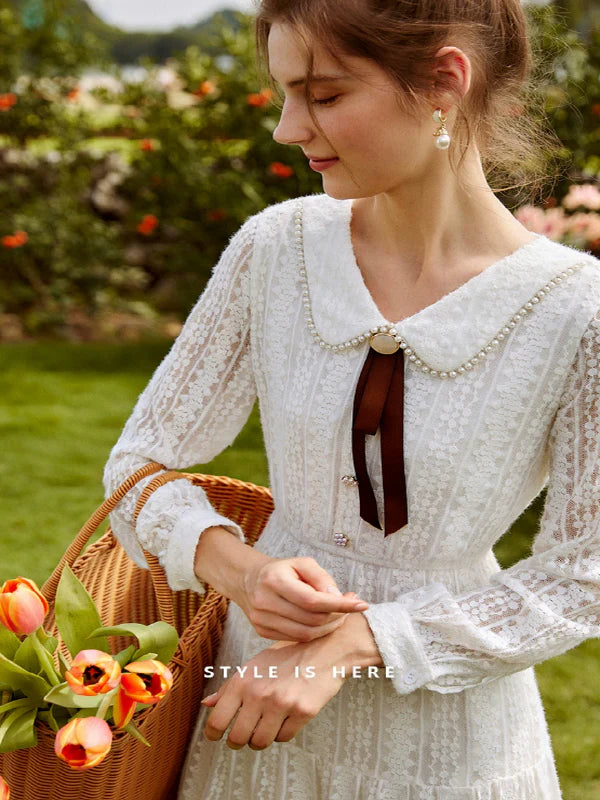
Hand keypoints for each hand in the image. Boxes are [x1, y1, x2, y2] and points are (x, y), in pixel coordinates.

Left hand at [201, 639, 345, 749]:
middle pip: (237, 738)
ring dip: (259, 740)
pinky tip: (285, 718)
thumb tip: (206, 704)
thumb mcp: (255, 665)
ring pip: (260, 742)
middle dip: (237, 741)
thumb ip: (230, 686)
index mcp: (243, 680)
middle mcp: (259, 693)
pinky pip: (283, 738)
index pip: (217, 720)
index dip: (213, 734)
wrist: (325, 649)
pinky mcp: (303, 712)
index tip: (215, 736)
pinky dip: (282, 733)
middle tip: (242, 736)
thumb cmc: (287, 655)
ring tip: (264, 727)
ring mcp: (282, 704)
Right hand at [235, 554, 368, 641]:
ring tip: (338, 615)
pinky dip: (314, 633)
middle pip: (312, 620)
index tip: (362, 604)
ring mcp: (262, 620)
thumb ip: (321, 578)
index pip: (313, 600)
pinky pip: (296, 638)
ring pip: (306, 634)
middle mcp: (265, 602)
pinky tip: (321, 622)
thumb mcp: (302, 563)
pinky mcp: (262, 632)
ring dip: (328, 627)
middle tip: (350, 607)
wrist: (248, 580)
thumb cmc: (281, 570)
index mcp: (274, 580)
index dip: (340, 605)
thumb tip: (338, 597)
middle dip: (337, 616)